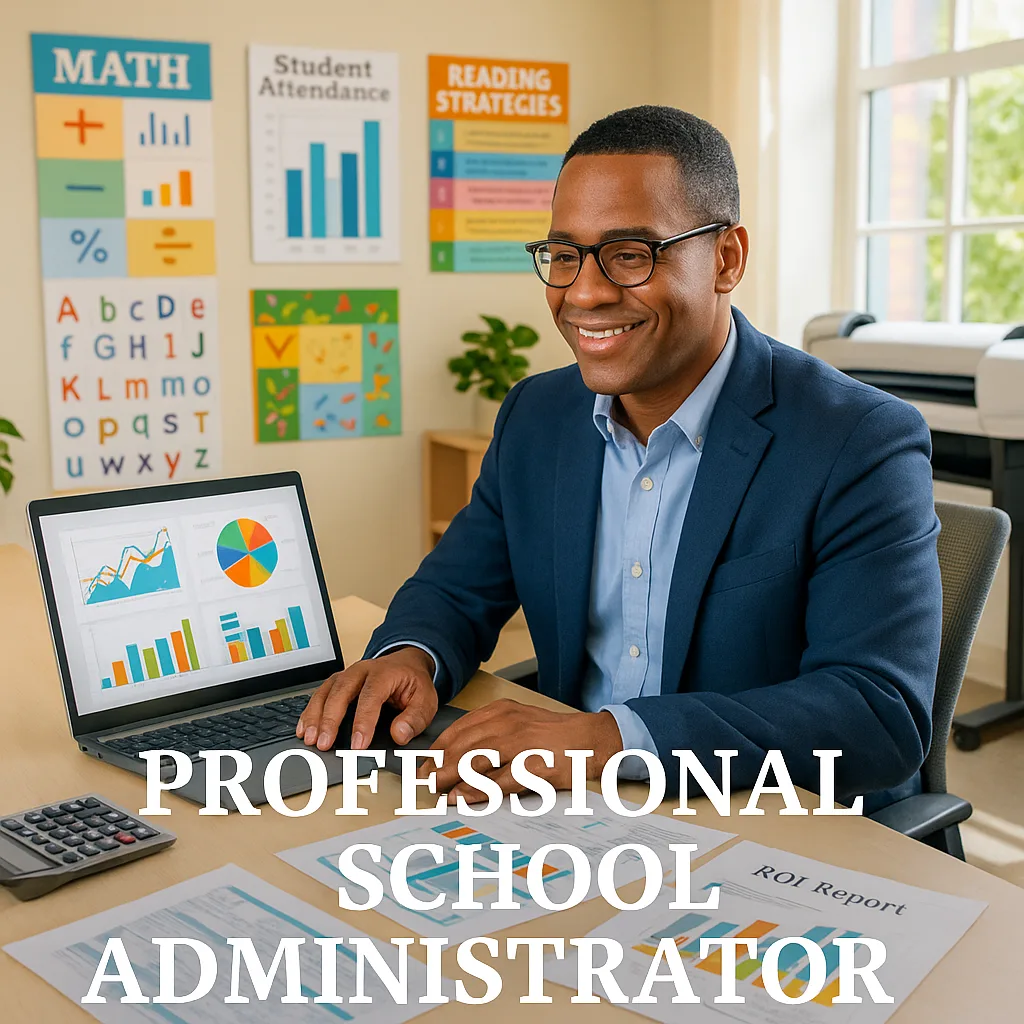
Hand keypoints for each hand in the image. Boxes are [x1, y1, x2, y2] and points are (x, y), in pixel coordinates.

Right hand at [297, 647, 437, 750]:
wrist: (406, 664)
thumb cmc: (413, 683)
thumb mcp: (426, 700)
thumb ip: (415, 718)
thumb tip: (399, 735)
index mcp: (384, 673)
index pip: (370, 697)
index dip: (362, 722)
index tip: (357, 745)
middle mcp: (362, 670)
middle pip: (341, 691)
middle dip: (330, 719)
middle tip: (323, 744)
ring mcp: (347, 675)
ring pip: (326, 692)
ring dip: (315, 716)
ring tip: (308, 739)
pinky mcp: (338, 682)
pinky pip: (320, 694)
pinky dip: (310, 712)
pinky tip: (303, 728)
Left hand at [419, 698, 623, 801]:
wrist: (592, 739)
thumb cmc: (554, 735)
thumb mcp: (519, 721)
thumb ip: (492, 732)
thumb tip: (460, 753)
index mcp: (502, 712)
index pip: (460, 729)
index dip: (438, 749)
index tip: (425, 764)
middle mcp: (508, 724)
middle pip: (463, 746)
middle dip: (439, 766)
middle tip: (422, 782)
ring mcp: (521, 745)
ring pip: (476, 762)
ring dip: (452, 778)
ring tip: (436, 791)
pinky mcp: (534, 767)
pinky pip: (499, 781)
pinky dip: (477, 791)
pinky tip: (463, 798)